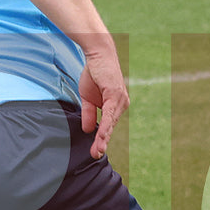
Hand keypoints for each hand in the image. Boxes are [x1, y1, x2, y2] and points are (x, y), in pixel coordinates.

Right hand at [77, 45, 128, 159]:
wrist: (97, 54)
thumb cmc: (94, 73)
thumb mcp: (87, 97)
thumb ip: (88, 114)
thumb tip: (88, 130)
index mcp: (115, 106)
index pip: (108, 126)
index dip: (101, 139)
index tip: (95, 152)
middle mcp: (121, 104)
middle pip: (110, 127)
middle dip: (102, 143)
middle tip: (95, 155)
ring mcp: (120, 99)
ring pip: (110, 123)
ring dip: (103, 138)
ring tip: (97, 150)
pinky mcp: (115, 94)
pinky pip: (109, 113)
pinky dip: (105, 124)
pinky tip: (101, 135)